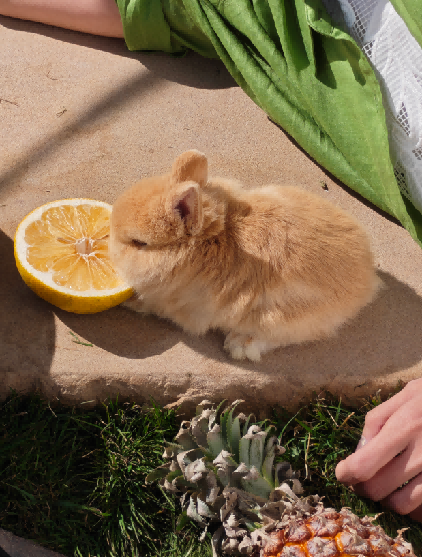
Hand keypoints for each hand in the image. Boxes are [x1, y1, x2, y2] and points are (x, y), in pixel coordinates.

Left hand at [335, 378, 421, 521]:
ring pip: (400, 506)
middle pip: (377, 490)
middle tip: (360, 480)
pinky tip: (408, 489)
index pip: (363, 465)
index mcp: (406, 426)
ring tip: (386, 484)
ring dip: (386, 498)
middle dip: (361, 487)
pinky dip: (411, 506)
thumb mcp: (407, 394)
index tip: (343, 472)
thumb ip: (378, 420)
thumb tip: (359, 451)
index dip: (346, 474)